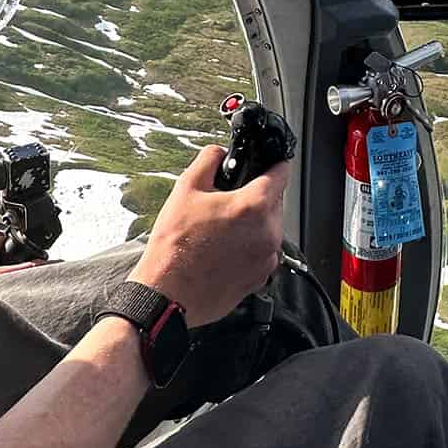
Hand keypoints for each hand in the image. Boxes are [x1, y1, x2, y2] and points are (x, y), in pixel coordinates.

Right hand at [132, 144, 289, 327]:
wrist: (166, 295)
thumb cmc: (174, 247)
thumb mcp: (186, 189)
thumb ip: (208, 160)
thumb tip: (219, 152)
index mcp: (254, 206)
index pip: (281, 173)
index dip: (274, 164)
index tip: (269, 164)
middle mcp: (268, 233)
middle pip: (274, 202)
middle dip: (255, 197)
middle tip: (226, 203)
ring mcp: (266, 259)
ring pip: (269, 229)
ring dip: (253, 224)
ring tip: (220, 230)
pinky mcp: (260, 279)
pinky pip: (262, 253)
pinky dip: (249, 248)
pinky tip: (223, 251)